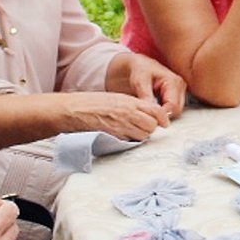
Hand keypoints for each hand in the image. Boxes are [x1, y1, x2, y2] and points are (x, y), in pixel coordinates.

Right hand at [51, 91, 169, 140]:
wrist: (74, 110)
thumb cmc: (93, 103)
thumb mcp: (117, 98)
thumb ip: (133, 105)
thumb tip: (148, 114)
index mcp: (130, 101)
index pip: (156, 111)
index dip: (162, 118)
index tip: (164, 123)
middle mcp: (129, 113)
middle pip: (152, 126)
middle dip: (150, 128)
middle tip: (143, 127)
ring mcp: (122, 125)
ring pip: (143, 135)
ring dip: (141, 135)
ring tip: (131, 131)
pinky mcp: (114, 136)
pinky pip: (130, 141)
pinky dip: (130, 140)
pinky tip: (122, 134)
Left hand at [106, 53, 186, 119]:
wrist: (140, 65)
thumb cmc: (140, 70)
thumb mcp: (140, 82)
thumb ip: (146, 96)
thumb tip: (151, 110)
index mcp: (174, 82)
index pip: (173, 106)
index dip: (161, 114)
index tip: (149, 117)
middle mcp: (181, 86)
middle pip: (177, 110)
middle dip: (162, 114)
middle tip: (148, 113)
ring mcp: (180, 91)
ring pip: (176, 111)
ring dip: (163, 113)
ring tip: (150, 108)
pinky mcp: (177, 96)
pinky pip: (173, 109)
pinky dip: (163, 111)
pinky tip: (154, 107)